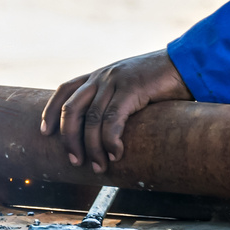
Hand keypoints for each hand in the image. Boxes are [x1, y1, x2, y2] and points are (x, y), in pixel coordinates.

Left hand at [40, 49, 192, 173]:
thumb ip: (116, 101)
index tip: (44, 133)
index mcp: (100, 75)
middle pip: (71, 109)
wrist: (185, 63)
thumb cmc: (161, 80)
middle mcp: (102, 76)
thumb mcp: (130, 86)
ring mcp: (115, 81)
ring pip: (91, 119)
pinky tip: (116, 153)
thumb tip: (107, 130)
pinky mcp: (131, 89)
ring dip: (92, 148)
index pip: (64, 90)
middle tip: (75, 160)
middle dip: (68, 138)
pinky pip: (112, 120)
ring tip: (99, 166)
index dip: (50, 112)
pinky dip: (110, 141)